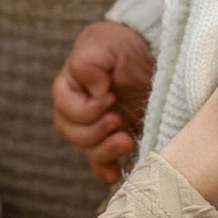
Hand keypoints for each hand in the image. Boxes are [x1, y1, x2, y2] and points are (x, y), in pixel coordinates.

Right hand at [52, 19, 156, 190]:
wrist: (150, 52)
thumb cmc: (121, 45)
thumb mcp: (104, 43)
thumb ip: (89, 63)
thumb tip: (95, 90)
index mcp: (69, 88)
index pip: (67, 109)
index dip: (87, 108)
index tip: (110, 94)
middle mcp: (78, 112)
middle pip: (74, 134)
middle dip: (96, 131)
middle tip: (117, 119)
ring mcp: (97, 128)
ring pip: (88, 150)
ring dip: (105, 150)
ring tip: (126, 140)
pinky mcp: (116, 139)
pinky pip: (103, 164)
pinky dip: (107, 170)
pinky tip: (116, 173)